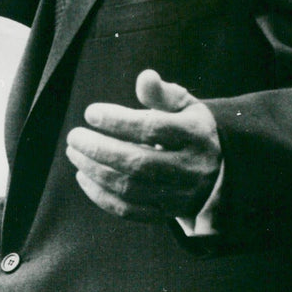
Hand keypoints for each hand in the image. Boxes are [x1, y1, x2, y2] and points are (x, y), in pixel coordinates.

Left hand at [66, 68, 221, 221]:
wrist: (217, 171)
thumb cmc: (191, 128)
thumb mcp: (186, 105)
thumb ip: (162, 93)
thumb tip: (145, 78)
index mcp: (194, 135)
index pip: (153, 129)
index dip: (118, 121)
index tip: (91, 113)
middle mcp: (188, 168)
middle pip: (139, 162)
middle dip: (100, 149)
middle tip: (74, 136)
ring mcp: (177, 195)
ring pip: (131, 189)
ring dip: (95, 171)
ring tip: (74, 153)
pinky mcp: (165, 214)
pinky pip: (129, 210)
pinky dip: (101, 196)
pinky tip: (83, 176)